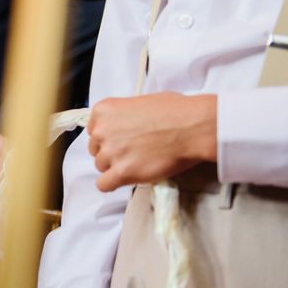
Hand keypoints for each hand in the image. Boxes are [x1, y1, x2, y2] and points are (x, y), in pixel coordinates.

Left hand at [88, 92, 216, 191]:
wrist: (193, 126)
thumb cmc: (176, 111)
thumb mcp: (141, 102)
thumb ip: (124, 116)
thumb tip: (125, 127)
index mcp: (105, 111)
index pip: (94, 131)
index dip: (109, 137)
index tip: (123, 140)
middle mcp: (102, 130)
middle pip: (97, 150)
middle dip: (112, 152)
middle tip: (133, 152)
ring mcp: (111, 152)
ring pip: (101, 167)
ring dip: (116, 167)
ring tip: (138, 163)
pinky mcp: (122, 172)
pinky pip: (104, 185)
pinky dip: (112, 184)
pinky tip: (125, 179)